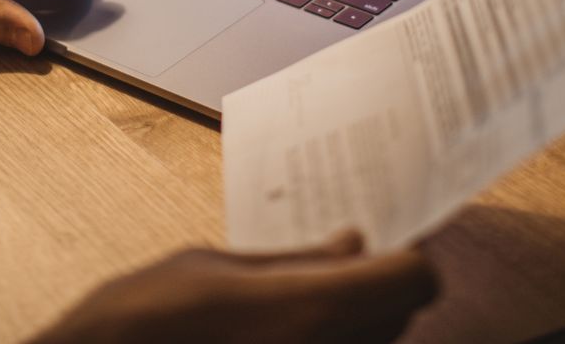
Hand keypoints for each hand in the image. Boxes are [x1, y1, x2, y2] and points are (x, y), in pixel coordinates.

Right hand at [31, 231, 437, 343]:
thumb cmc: (151, 314)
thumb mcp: (219, 265)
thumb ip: (296, 259)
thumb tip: (352, 244)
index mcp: (312, 310)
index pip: (414, 280)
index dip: (410, 251)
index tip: (391, 231)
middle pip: (401, 316)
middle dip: (386, 280)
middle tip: (356, 250)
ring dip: (365, 314)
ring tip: (321, 286)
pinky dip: (337, 337)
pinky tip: (296, 321)